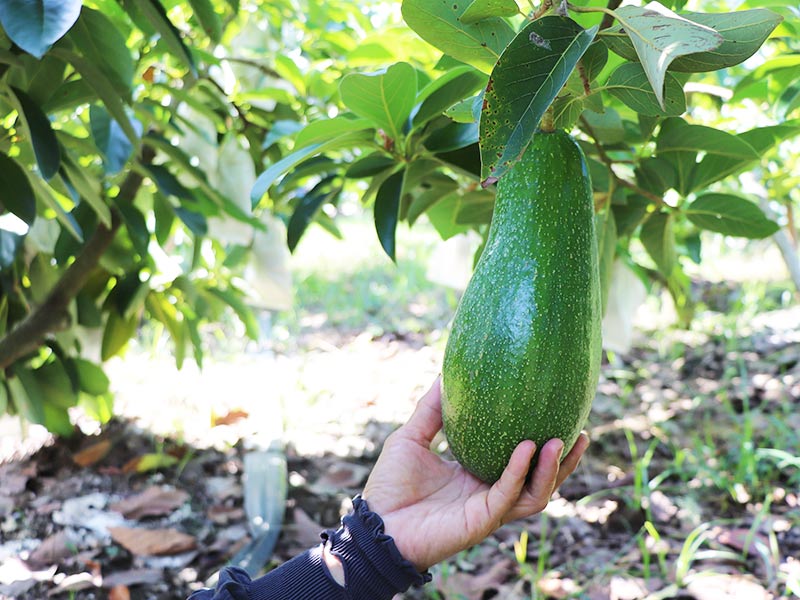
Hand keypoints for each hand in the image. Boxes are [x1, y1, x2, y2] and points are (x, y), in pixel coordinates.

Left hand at [362, 377, 589, 571]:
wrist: (375, 524)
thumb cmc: (390, 485)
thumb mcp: (411, 436)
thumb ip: (430, 409)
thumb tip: (444, 373)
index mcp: (478, 475)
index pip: (521, 461)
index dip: (543, 444)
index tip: (559, 415)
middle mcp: (489, 493)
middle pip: (540, 480)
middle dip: (564, 462)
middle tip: (581, 432)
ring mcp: (489, 509)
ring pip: (535, 493)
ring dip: (552, 469)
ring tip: (562, 439)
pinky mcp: (481, 520)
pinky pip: (508, 494)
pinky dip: (519, 471)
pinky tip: (528, 447)